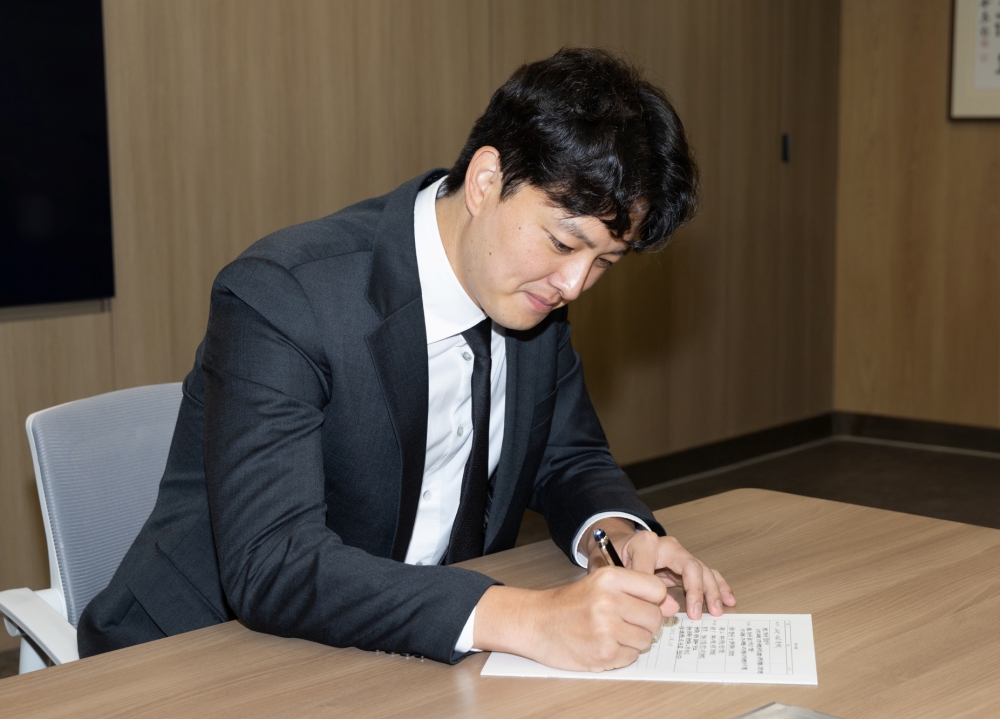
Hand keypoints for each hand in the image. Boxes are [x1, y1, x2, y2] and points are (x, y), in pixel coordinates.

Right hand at [473, 568, 670, 671]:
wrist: (536, 622)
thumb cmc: (569, 603)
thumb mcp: (600, 584)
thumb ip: (638, 591)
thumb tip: (673, 607)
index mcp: (610, 578)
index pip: (657, 589)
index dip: (653, 599)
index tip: (642, 603)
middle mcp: (609, 601)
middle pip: (655, 616)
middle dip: (645, 622)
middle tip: (624, 621)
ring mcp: (606, 628)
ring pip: (646, 638)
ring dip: (634, 639)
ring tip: (611, 632)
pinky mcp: (604, 653)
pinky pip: (632, 656)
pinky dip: (622, 653)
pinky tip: (604, 644)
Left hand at [582, 518, 736, 619]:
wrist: (617, 545)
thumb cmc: (613, 557)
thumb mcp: (614, 568)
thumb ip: (637, 586)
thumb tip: (669, 609)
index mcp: (647, 544)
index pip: (664, 566)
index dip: (667, 590)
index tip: (671, 611)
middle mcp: (667, 546)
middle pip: (691, 566)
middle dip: (698, 591)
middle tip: (700, 614)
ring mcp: (678, 554)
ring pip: (702, 569)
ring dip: (712, 591)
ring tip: (719, 610)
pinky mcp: (685, 563)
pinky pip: (706, 572)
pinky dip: (718, 585)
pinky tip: (729, 598)